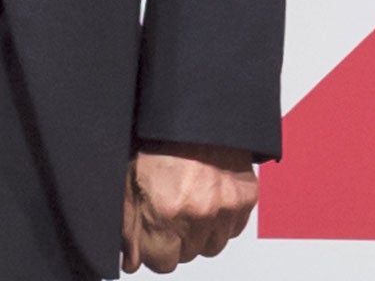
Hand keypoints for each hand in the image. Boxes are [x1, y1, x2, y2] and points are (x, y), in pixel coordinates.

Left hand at [121, 142, 257, 272]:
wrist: (194, 110)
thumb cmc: (158, 140)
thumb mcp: (130, 182)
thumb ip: (129, 228)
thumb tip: (131, 261)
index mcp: (165, 211)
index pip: (162, 263)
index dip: (154, 249)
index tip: (152, 236)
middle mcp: (198, 213)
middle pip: (186, 255)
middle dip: (176, 240)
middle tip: (170, 210)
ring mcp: (226, 207)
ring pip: (212, 246)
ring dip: (200, 232)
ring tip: (189, 202)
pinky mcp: (245, 198)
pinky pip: (234, 228)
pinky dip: (222, 219)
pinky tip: (208, 196)